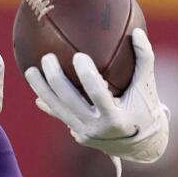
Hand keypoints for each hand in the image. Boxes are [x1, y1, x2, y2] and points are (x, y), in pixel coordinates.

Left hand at [24, 28, 168, 176]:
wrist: (143, 145)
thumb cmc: (147, 109)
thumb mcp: (147, 86)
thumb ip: (144, 59)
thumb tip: (136, 31)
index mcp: (116, 117)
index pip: (97, 93)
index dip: (86, 75)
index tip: (78, 55)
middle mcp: (98, 128)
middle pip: (70, 101)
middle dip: (55, 79)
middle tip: (47, 57)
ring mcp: (85, 133)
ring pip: (58, 109)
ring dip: (41, 90)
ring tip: (30, 71)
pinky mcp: (78, 135)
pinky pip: (60, 116)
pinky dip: (49, 105)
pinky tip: (36, 94)